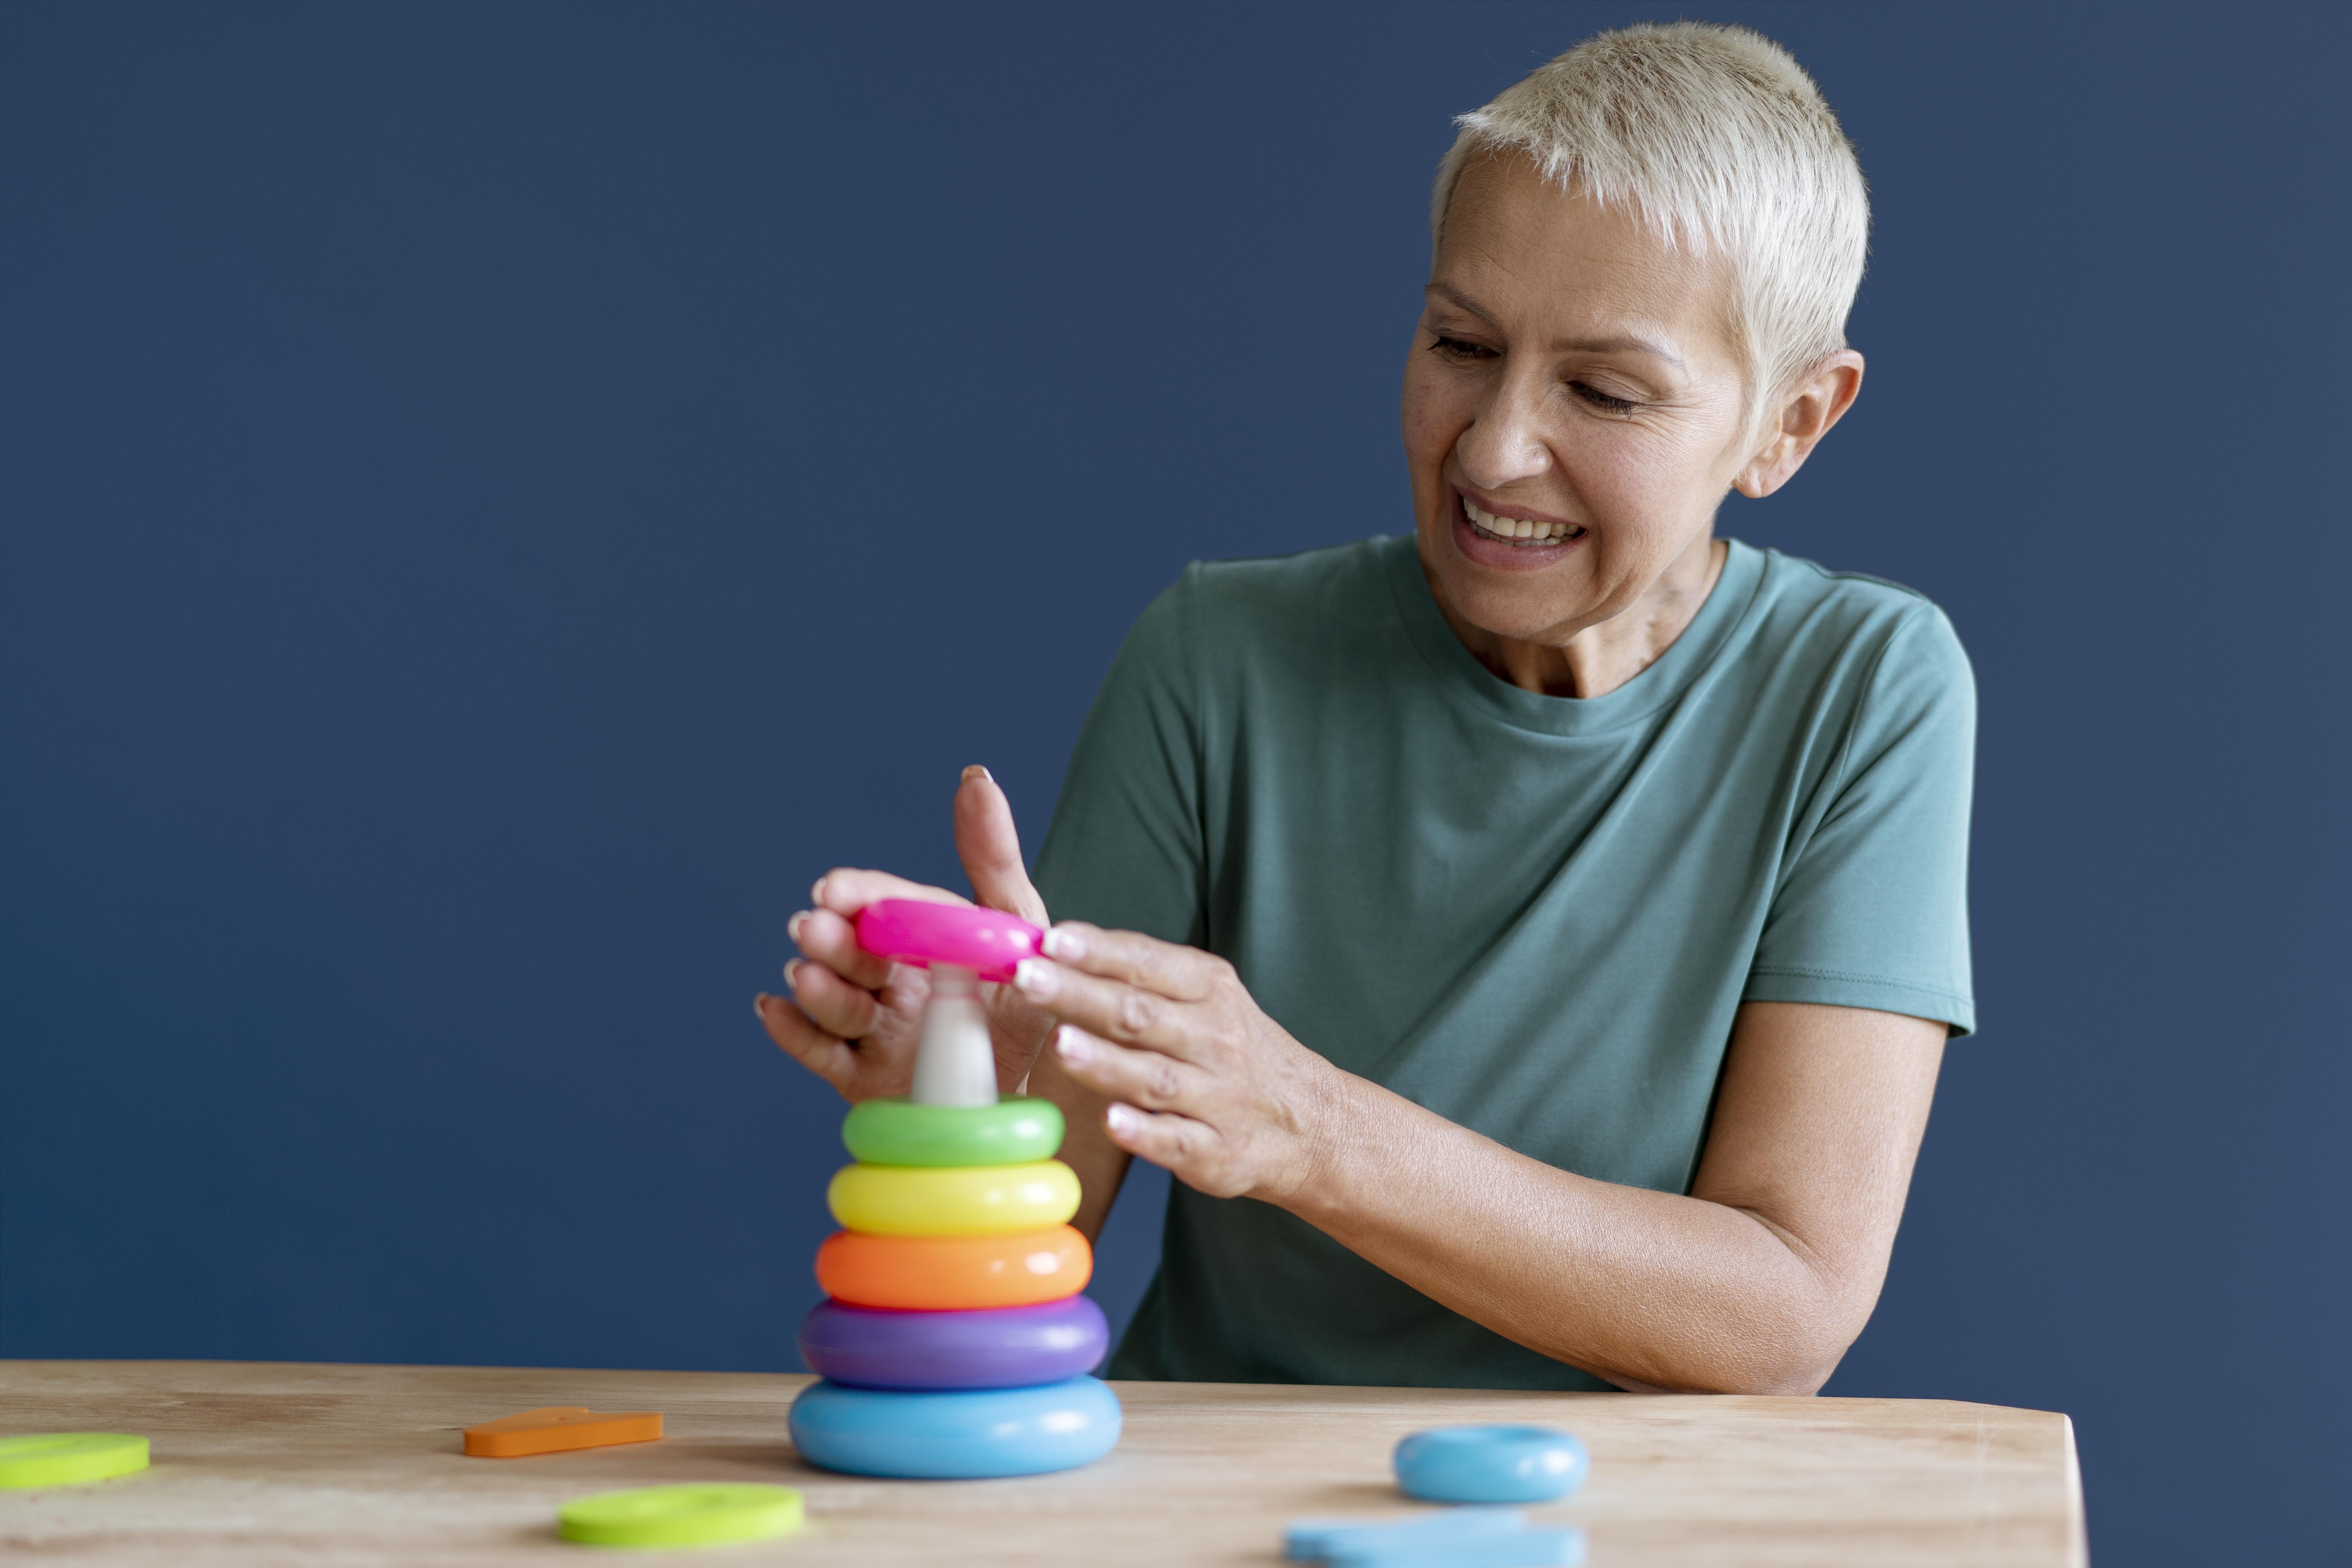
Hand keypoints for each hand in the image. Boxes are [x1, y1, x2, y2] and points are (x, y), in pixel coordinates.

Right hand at [754, 767, 1057, 1101]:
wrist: (1037, 1081)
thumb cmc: (1026, 997)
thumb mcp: (1018, 924)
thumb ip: (992, 856)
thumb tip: (976, 776)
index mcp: (920, 936)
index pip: (884, 907)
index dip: (858, 894)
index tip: (834, 889)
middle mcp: (890, 977)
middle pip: (853, 954)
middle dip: (831, 939)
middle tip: (813, 927)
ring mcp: (873, 1027)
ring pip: (836, 1004)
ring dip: (816, 986)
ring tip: (803, 973)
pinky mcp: (863, 1078)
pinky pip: (824, 1055)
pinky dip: (793, 1033)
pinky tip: (772, 1009)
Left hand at [1009, 922, 1345, 1202]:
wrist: (1310, 1121)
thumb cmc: (1231, 1050)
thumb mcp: (1205, 999)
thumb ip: (1139, 979)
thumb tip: (1054, 951)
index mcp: (1210, 991)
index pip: (1149, 962)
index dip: (1099, 950)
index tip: (1051, 938)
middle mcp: (1215, 1039)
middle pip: (1140, 1015)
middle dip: (1081, 994)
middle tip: (1029, 977)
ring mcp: (1218, 1098)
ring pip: (1154, 1077)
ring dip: (1106, 1061)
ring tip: (1060, 1044)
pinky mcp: (1216, 1152)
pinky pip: (1176, 1140)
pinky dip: (1144, 1131)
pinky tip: (1110, 1121)